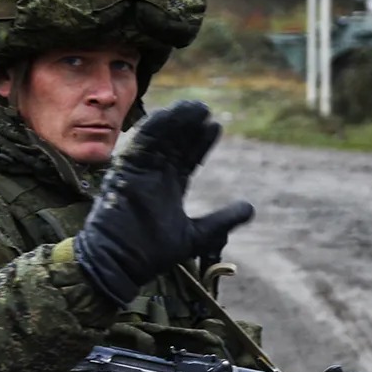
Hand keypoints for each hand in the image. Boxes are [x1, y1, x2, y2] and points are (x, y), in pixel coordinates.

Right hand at [74, 100, 254, 305]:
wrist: (121, 262)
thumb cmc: (153, 252)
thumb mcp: (197, 235)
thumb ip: (222, 220)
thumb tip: (250, 208)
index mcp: (170, 185)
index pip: (188, 157)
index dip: (201, 142)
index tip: (216, 126)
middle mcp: (154, 175)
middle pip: (174, 143)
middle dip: (189, 126)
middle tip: (205, 109)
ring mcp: (139, 172)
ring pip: (158, 139)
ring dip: (174, 122)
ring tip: (193, 108)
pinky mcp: (124, 172)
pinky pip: (138, 144)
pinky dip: (152, 129)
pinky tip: (168, 115)